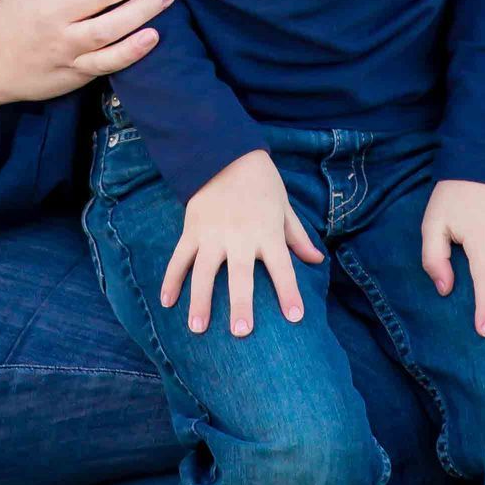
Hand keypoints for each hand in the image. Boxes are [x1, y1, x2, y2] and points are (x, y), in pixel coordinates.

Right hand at [160, 148, 324, 338]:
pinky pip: (179, 258)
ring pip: (204, 272)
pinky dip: (171, 279)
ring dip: (200, 300)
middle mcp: (240, 236)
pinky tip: (166, 302)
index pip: (283, 267)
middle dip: (241, 304)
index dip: (289, 292)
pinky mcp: (192, 229)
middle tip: (241, 332)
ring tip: (197, 328)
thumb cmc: (261, 182)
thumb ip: (297, 237)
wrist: (225, 152)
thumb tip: (317, 260)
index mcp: (267, 232)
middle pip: (241, 275)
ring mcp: (212, 234)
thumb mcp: (284, 207)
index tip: (296, 317)